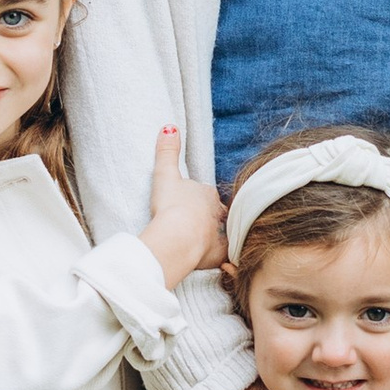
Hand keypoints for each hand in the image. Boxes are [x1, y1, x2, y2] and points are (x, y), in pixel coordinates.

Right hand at [139, 127, 225, 288]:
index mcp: (206, 194)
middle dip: (211, 217)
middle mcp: (216, 213)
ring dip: (217, 236)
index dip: (200, 199)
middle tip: (199, 223)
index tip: (192, 204)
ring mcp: (218, 235)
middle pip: (217, 213)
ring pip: (222, 233)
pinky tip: (225, 263)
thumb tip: (169, 126)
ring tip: (208, 241)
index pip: (207, 195)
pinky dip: (225, 258)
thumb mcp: (165, 175)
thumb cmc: (171, 205)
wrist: (178, 237)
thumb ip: (166, 152)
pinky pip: (223, 256)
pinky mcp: (216, 255)